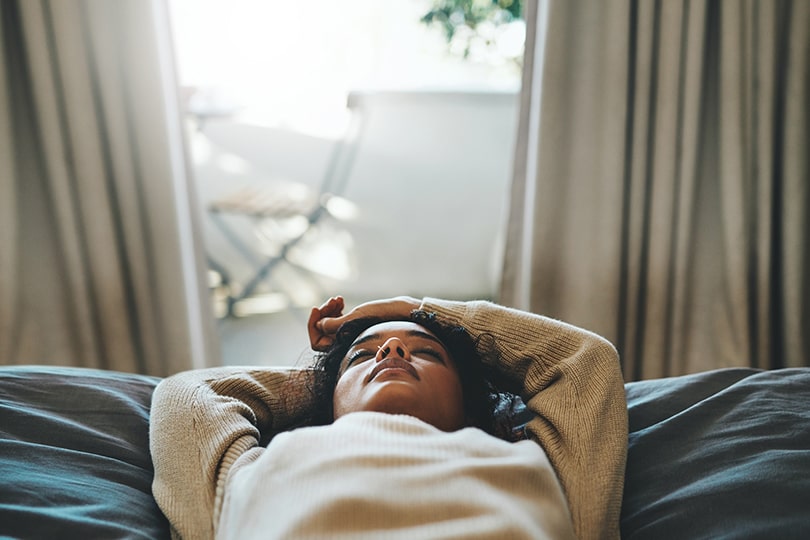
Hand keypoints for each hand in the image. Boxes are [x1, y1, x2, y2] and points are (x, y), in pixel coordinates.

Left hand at [307, 296, 421, 351]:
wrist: (404, 314)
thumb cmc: (383, 317)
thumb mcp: (357, 318)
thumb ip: (336, 325)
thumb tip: (319, 326)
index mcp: (344, 347)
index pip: (317, 343)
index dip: (312, 326)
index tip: (316, 308)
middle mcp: (345, 344)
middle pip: (321, 332)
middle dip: (323, 314)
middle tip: (333, 300)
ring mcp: (349, 336)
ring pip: (329, 325)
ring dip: (330, 310)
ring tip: (339, 300)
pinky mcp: (355, 327)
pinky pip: (337, 321)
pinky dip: (336, 310)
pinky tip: (341, 300)